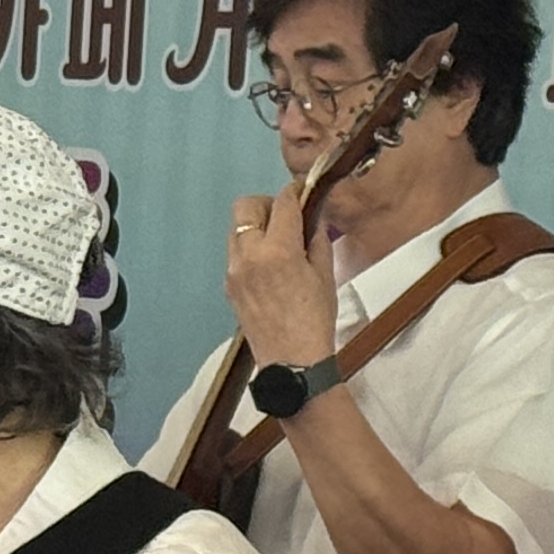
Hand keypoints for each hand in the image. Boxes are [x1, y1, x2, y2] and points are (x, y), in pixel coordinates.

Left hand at [220, 185, 337, 371]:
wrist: (292, 363)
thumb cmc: (315, 321)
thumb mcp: (325, 274)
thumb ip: (316, 238)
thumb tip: (313, 215)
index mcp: (279, 251)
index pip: (283, 203)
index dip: (296, 191)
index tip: (305, 190)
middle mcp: (249, 256)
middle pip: (245, 206)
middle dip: (266, 204)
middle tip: (285, 217)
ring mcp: (234, 271)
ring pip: (236, 229)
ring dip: (256, 226)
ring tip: (279, 243)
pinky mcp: (229, 285)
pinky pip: (235, 253)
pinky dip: (250, 249)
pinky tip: (270, 265)